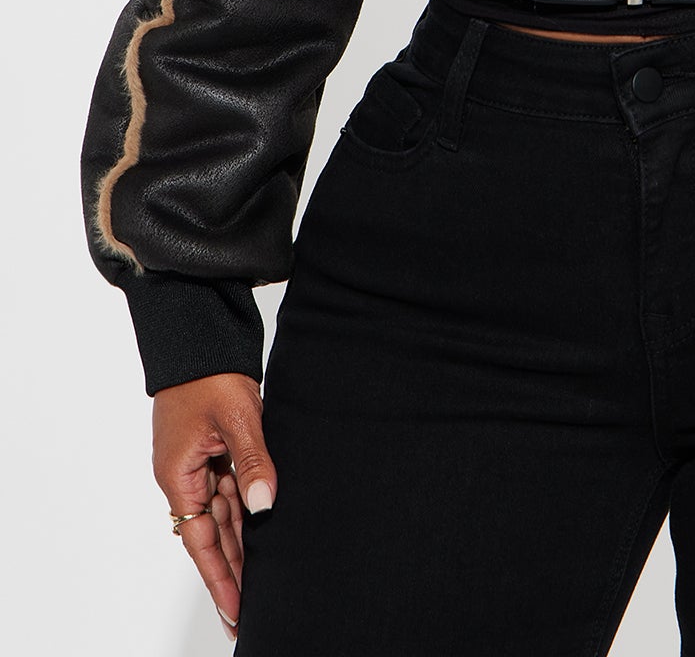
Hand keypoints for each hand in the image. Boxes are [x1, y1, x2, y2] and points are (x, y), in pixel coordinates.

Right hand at [152, 372, 276, 640]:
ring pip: (223, 511)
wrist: (199, 335)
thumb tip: (263, 505)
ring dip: (242, 539)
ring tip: (265, 576)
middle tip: (254, 606)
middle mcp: (184, 475)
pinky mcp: (212, 448)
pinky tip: (263, 524)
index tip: (235, 610)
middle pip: (212, 531)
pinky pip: (229, 486)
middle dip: (233, 567)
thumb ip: (252, 461)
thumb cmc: (208, 373)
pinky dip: (245, 505)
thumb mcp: (235, 417)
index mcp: (178, 475)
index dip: (220, 576)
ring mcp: (198, 462)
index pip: (200, 540)